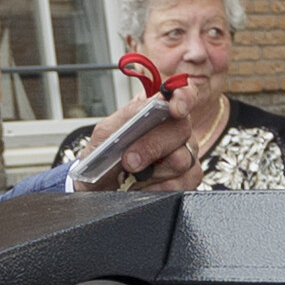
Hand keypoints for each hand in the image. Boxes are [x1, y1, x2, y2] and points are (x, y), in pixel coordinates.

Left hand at [72, 85, 205, 191]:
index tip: (175, 109)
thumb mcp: (104, 134)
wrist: (97, 188)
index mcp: (158, 111)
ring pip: (182, 160)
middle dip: (152, 146)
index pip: (183, 95)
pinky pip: (181, 184)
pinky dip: (156, 189)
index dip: (184, 98)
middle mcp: (175, 131)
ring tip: (132, 176)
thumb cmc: (104, 157)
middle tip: (129, 160)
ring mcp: (185, 155)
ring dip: (151, 172)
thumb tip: (144, 109)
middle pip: (181, 130)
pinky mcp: (187, 180)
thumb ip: (125, 118)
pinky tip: (142, 187)